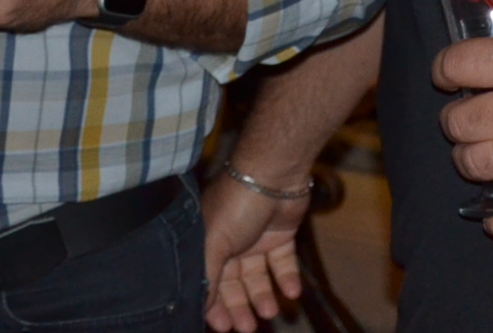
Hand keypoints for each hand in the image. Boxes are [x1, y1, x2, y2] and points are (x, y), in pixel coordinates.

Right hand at [202, 168, 309, 332]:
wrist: (274, 174)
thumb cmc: (237, 203)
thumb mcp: (215, 242)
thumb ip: (208, 276)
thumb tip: (200, 305)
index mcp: (208, 242)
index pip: (209, 281)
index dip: (216, 305)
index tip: (224, 327)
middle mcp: (230, 242)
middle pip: (235, 283)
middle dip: (241, 306)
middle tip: (249, 328)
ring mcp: (256, 239)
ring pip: (258, 277)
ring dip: (264, 296)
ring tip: (271, 313)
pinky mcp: (280, 235)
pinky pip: (283, 263)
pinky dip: (287, 279)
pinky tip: (292, 293)